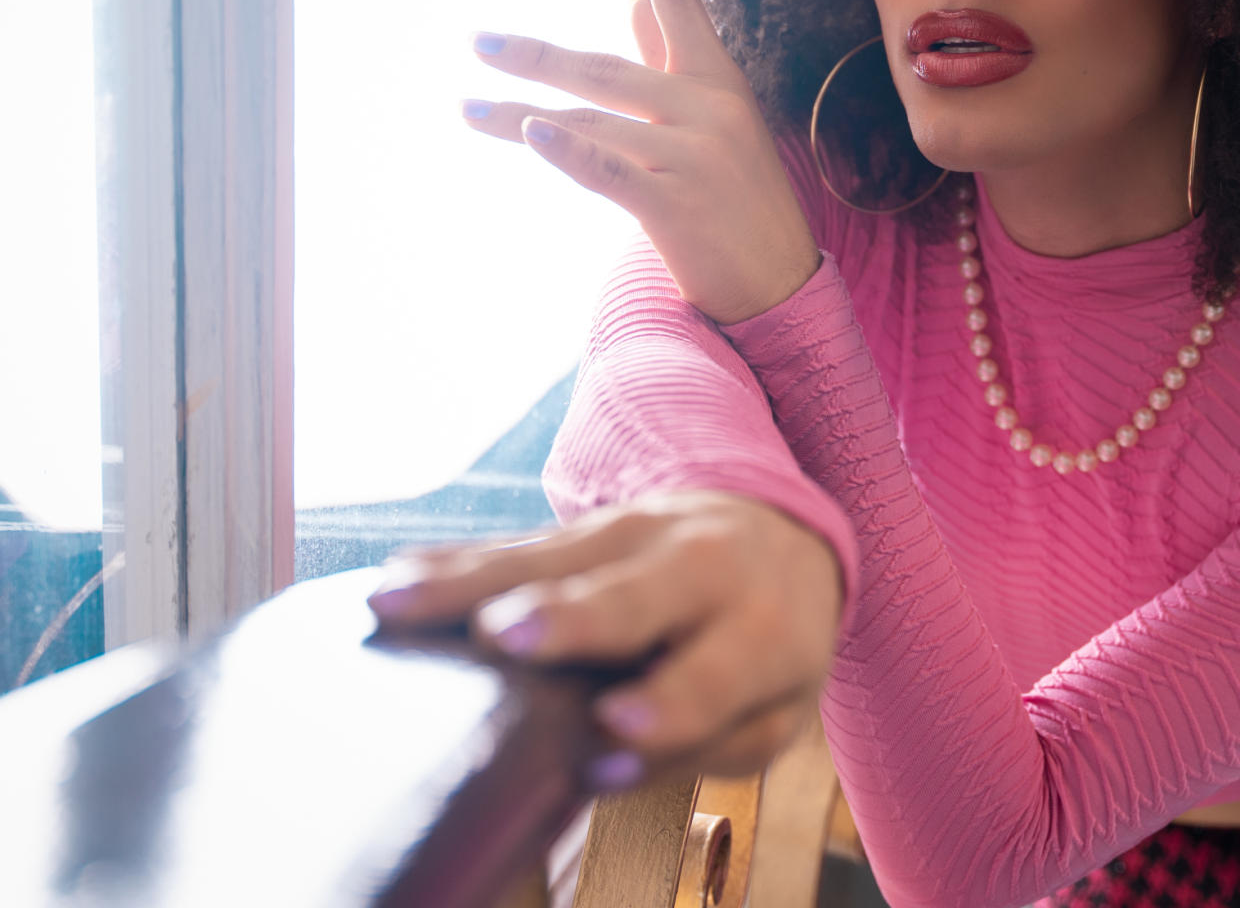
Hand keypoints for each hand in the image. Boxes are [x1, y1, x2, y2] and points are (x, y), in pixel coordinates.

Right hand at [365, 491, 841, 790]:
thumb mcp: (768, 712)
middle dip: (567, 617)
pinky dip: (454, 563)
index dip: (668, 706)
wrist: (785, 537)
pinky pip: (513, 546)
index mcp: (760, 629)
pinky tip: (396, 578)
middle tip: (505, 636)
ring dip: (473, 583)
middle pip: (630, 595)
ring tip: (401, 603)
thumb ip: (701, 738)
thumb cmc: (765, 651)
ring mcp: (634, 536)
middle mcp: (699, 568)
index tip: (614, 725)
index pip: (715, 674)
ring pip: (551, 561)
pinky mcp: (582, 528)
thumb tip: (599, 768)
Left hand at [461, 0, 819, 324]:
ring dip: (520, 116)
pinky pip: (609, 170)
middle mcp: (709, 110)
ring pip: (590, 122)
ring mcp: (695, 157)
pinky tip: (531, 130)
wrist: (780, 286)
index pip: (683, 3)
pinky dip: (568, 151)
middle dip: (536, 57)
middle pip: (605, 71)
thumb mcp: (715, 120)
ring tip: (469, 109)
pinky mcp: (677, 205)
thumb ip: (671, 57)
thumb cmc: (740, 199)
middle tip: (479, 42)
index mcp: (718, 82)